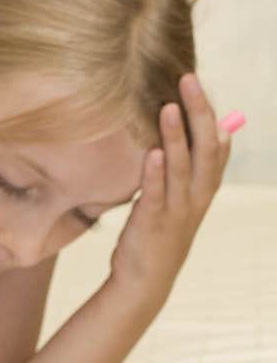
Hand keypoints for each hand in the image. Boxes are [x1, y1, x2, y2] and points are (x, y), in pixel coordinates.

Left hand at [108, 74, 229, 309]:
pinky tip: (152, 152)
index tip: (196, 85)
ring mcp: (176, 212)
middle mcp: (196, 198)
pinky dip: (155, 174)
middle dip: (199, 113)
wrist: (144, 282)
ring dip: (177, 137)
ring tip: (169, 106)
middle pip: (206, 149)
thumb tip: (206, 133)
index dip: (210, 115)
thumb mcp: (182, 199)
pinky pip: (155, 195)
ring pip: (183, 169)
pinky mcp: (152, 224)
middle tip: (188, 80)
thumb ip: (191, 169)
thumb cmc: (160, 232)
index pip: (218, 146)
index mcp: (204, 190)